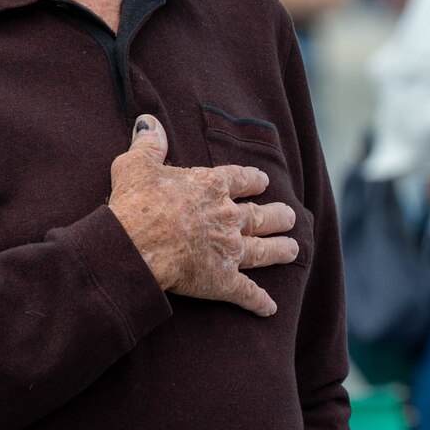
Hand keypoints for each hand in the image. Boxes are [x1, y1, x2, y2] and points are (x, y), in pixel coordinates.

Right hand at [106, 115, 299, 314]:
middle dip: (278, 216)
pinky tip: (270, 307)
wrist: (135, 245)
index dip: (254, 181)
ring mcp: (229, 249)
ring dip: (280, 250)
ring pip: (263, 250)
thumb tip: (148, 122)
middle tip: (290, 216)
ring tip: (293, 249)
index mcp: (211, 187)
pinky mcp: (223, 280)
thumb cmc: (135, 203)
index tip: (264, 182)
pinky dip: (259, 301)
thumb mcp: (136, 165)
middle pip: (260, 215)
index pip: (240, 180)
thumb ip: (148, 144)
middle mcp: (227, 216)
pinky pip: (247, 293)